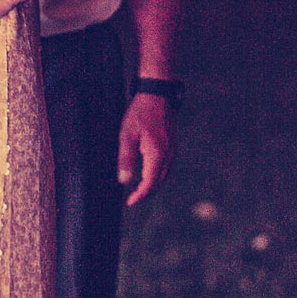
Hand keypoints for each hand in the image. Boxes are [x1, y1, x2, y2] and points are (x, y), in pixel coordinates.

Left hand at [117, 92, 175, 206]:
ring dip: (152, 185)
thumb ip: (126, 159)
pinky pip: (166, 167)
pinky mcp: (172, 145)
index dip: (140, 195)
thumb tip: (124, 182)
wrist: (157, 94)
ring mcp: (173, 150)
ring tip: (138, 191)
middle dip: (146, 193)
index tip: (129, 203)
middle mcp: (169, 154)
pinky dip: (157, 176)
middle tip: (132, 199)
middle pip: (159, 182)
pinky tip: (147, 175)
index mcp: (157, 154)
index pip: (150, 183)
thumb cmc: (140, 113)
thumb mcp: (127, 135)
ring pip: (164, 176)